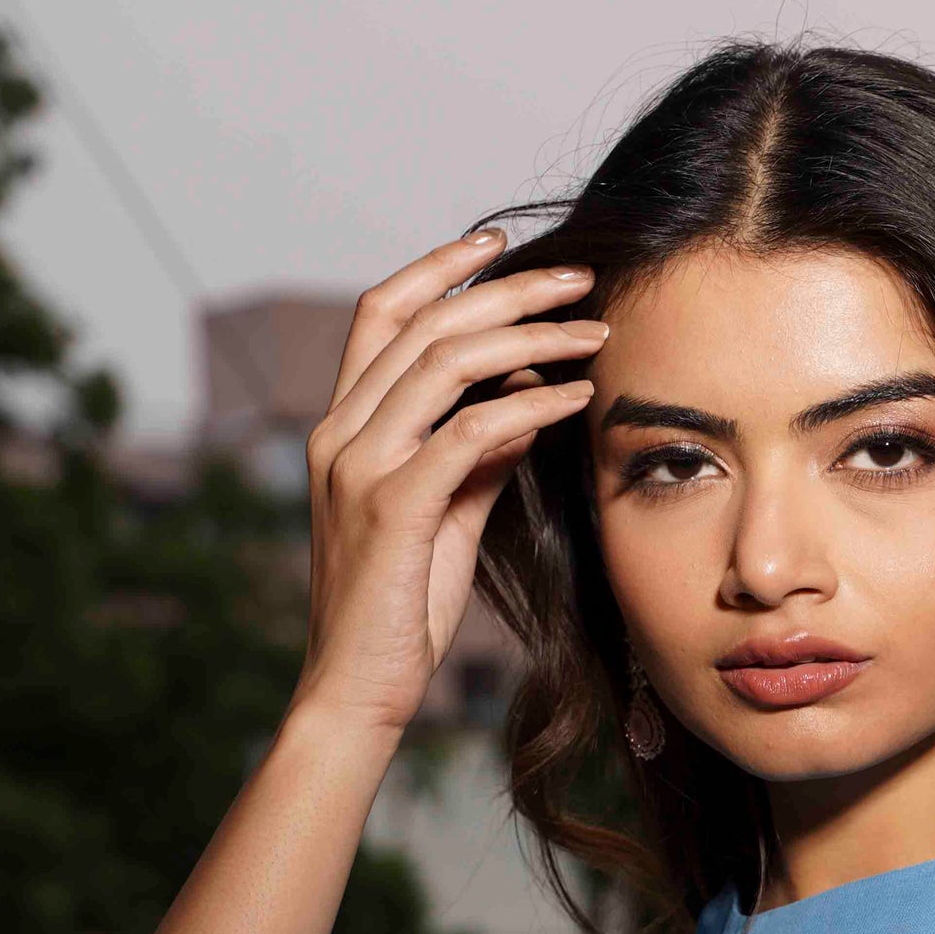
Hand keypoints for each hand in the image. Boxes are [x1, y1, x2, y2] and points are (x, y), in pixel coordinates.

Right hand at [292, 230, 605, 737]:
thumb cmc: (402, 611)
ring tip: (595, 334)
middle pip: (424, 321)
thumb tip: (527, 401)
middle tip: (580, 280)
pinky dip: (529, 405)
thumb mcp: (445, 516)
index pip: (383, 312)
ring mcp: (359, 466)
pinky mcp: (392, 507)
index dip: (440, 267)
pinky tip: (576, 399)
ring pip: (446, 362)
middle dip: (508, 288)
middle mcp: (340, 432)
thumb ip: (476, 456)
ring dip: (531, 337)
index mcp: (343, 426)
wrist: (358, 691)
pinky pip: (468, 431)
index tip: (500, 242)